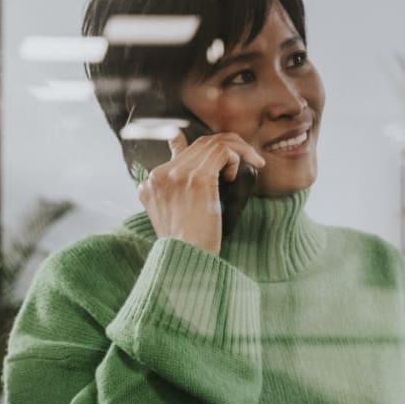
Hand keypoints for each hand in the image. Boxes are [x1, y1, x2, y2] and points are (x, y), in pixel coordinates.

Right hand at [136, 131, 265, 255]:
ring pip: (212, 143)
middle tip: (247, 157)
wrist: (185, 260)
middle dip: (227, 146)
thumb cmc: (185, 245)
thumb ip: (175, 198)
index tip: (224, 155)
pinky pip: (222, 152)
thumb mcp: (172, 219)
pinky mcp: (197, 179)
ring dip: (238, 149)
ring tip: (253, 161)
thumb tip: (195, 185)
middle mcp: (161, 174)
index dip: (206, 148)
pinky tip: (241, 172)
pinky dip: (237, 157)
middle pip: (198, 144)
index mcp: (151, 183)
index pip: (179, 149)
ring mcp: (177, 174)